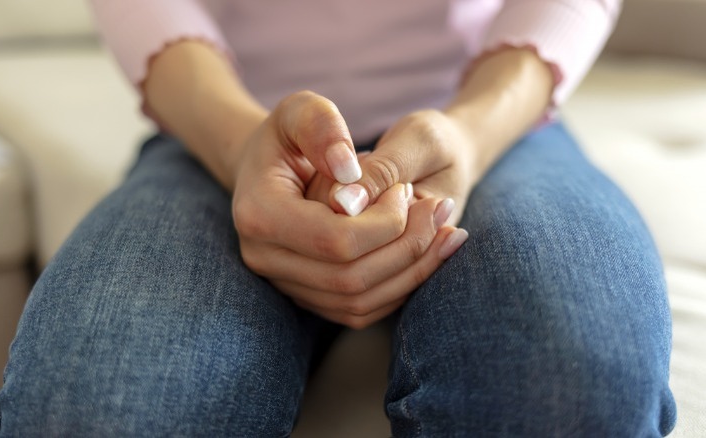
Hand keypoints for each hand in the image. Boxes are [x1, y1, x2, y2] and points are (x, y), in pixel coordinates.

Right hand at [232, 92, 455, 327]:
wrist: (272, 168)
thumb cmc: (293, 134)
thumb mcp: (302, 109)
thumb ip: (322, 127)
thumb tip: (350, 172)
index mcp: (259, 214)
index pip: (336, 239)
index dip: (385, 222)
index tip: (406, 188)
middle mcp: (264, 258)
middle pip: (350, 278)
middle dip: (407, 248)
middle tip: (438, 209)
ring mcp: (286, 283)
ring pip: (360, 302)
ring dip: (413, 271)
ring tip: (446, 230)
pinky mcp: (310, 297)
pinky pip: (362, 309)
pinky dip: (403, 285)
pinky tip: (431, 252)